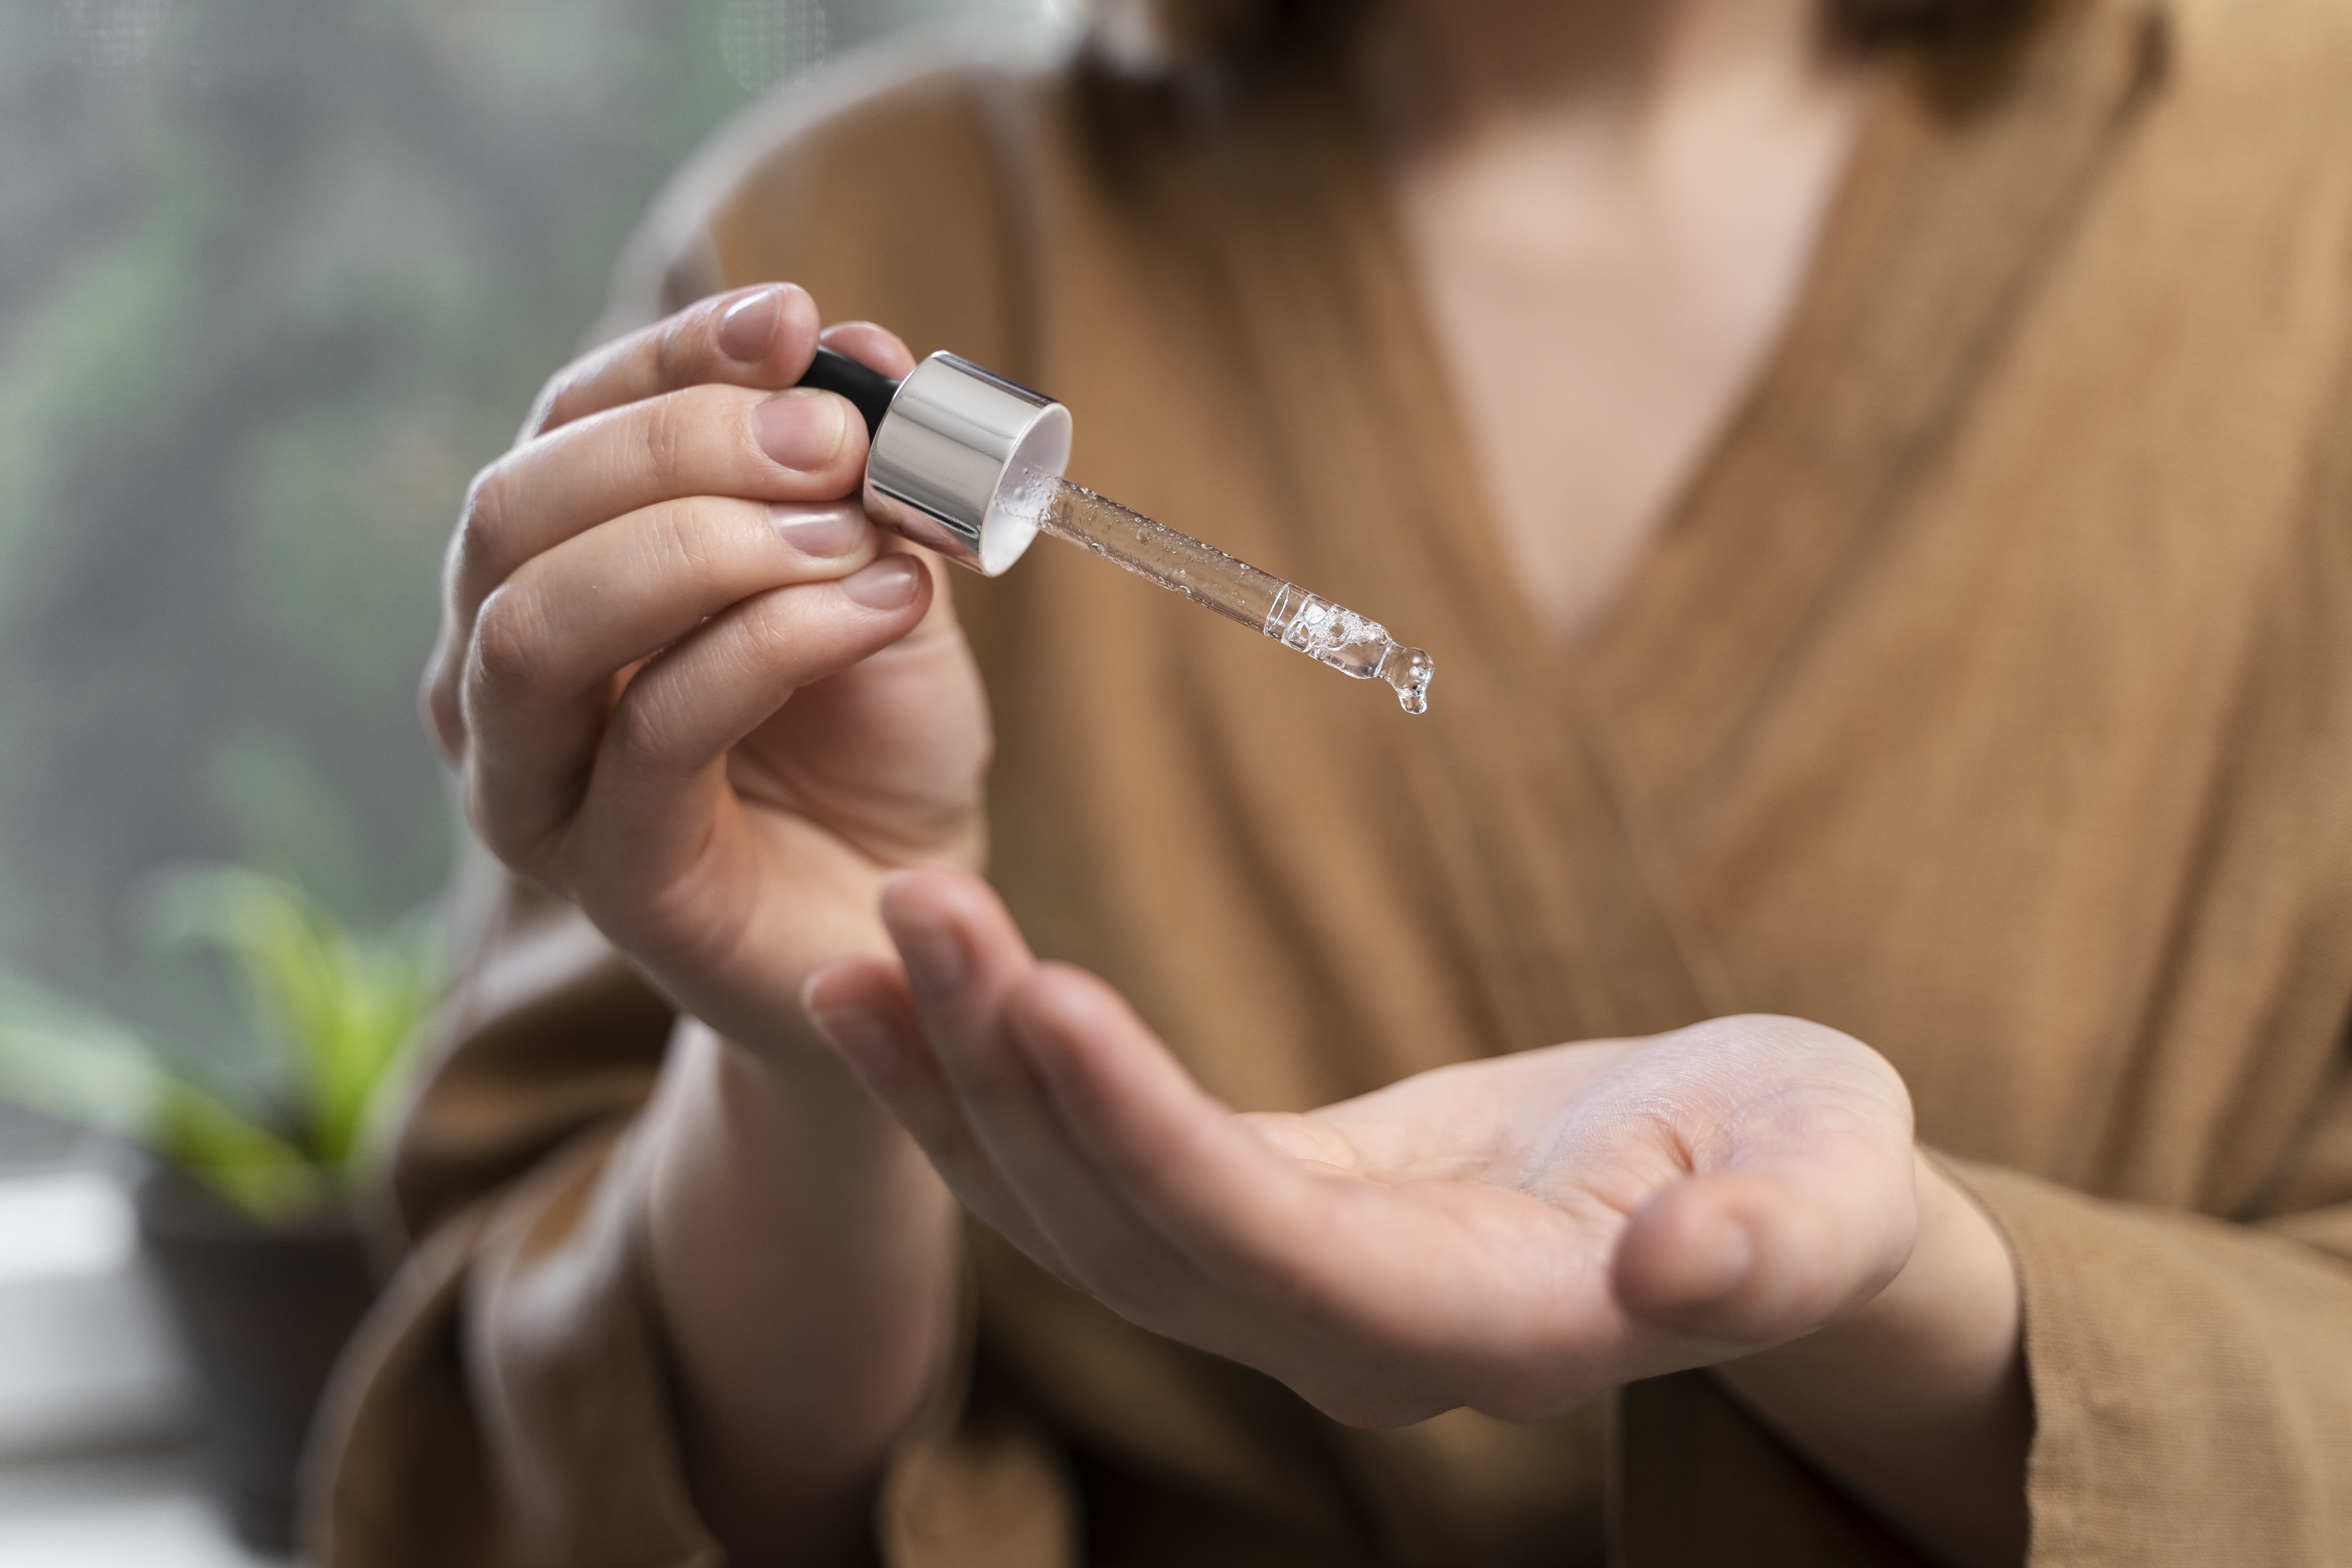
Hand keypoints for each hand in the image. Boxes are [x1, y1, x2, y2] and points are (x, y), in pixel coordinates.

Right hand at [423, 285, 992, 1052]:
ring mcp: (532, 782)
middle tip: (838, 441)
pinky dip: (774, 644)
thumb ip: (856, 467)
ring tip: (854, 531)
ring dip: (703, 546)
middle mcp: (497, 670)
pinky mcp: (610, 875)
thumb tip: (850, 341)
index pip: (564, 424)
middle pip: (513, 508)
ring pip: (540, 623)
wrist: (912, 899)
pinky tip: (880, 608)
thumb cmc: (875, 731)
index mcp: (551, 566)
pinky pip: (657, 731)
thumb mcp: (878, 564)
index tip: (788, 322)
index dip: (669, 358)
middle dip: (680, 447)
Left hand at [807, 868, 1926, 1426]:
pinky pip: (1097, 1168)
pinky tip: (903, 994)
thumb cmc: (1812, 1177)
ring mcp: (1294, 1291)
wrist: (1765, 1190)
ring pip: (1083, 1216)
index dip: (1153, 1139)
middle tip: (922, 912)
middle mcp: (1356, 1339)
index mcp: (1486, 1332)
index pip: (1275, 1253)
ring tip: (872, 945)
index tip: (1046, 998)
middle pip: (1138, 1236)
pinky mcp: (1268, 1217)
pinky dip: (994, 1086)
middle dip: (1019, 1081)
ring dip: (969, 1083)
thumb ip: (1776, 1239)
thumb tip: (1695, 1270)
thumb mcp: (1830, 1191)